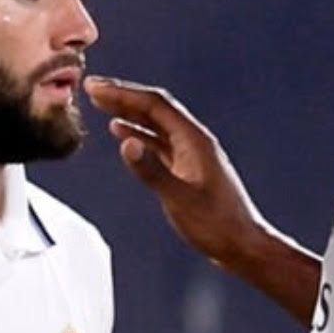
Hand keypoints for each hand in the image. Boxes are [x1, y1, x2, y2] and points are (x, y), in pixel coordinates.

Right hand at [84, 76, 275, 273]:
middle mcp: (193, 141)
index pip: (154, 105)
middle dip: (122, 95)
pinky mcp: (186, 167)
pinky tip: (121, 131)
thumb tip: (126, 142)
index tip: (95, 86)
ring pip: (155, 123)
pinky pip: (158, 141)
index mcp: (194, 141)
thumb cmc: (216, 225)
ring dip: (128, 110)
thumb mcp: (180, 199)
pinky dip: (137, 131)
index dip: (122, 93)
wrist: (241, 245)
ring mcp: (191, 153)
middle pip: (154, 108)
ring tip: (100, 103)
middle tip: (92, 87)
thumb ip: (152, 171)